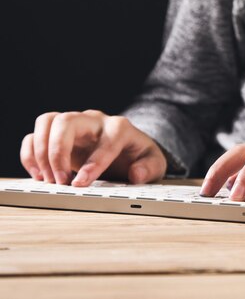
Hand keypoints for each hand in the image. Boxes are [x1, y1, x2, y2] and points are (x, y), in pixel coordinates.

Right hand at [20, 110, 166, 185]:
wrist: (129, 151)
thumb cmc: (140, 157)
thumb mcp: (154, 164)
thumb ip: (149, 168)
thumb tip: (136, 174)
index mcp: (120, 128)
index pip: (105, 140)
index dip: (93, 163)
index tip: (81, 183)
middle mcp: (95, 122)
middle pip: (66, 121)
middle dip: (58, 152)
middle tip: (60, 181)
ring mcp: (75, 125)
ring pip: (47, 121)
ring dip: (41, 151)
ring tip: (48, 179)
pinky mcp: (59, 134)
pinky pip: (36, 134)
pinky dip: (31, 154)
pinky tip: (39, 174)